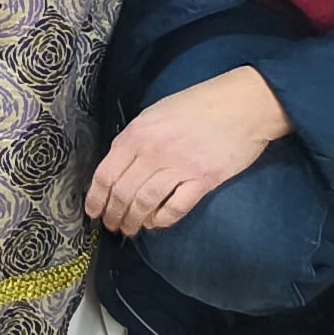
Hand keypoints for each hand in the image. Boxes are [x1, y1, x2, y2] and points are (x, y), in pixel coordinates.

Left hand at [88, 65, 289, 235]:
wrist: (241, 105)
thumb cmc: (197, 105)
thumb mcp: (155, 114)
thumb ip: (135, 138)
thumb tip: (120, 163)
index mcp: (137, 134)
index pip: (106, 173)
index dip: (96, 198)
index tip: (92, 212)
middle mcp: (153, 151)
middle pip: (123, 192)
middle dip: (114, 214)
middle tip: (112, 225)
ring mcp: (179, 166)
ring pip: (145, 202)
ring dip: (135, 221)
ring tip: (131, 230)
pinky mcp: (204, 180)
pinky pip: (176, 207)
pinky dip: (163, 220)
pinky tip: (157, 224)